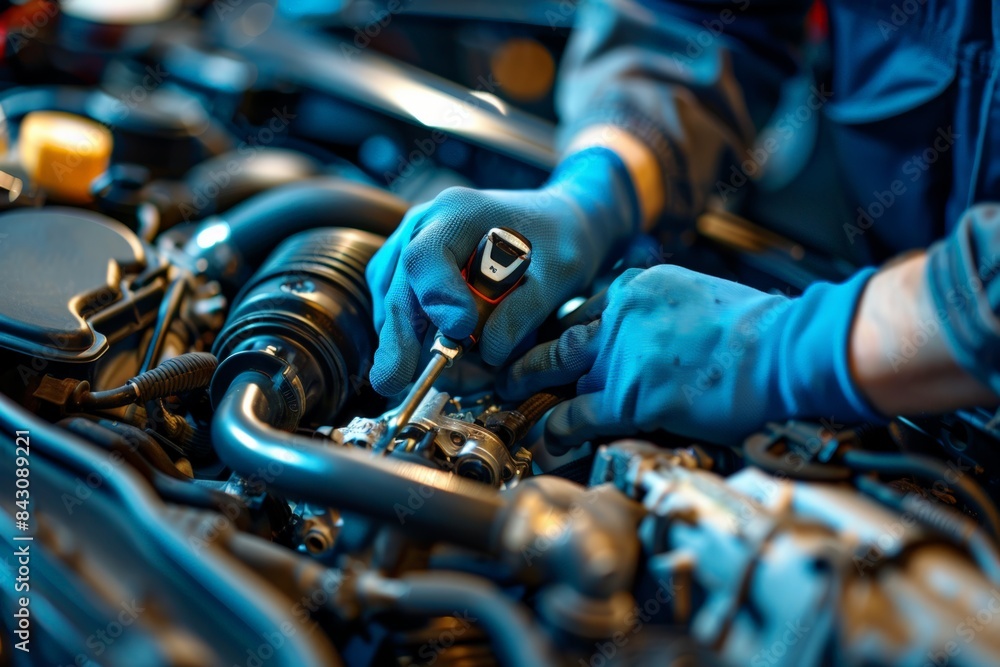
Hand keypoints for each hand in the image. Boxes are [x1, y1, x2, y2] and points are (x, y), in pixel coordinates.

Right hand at [366, 148, 638, 395]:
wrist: (552, 224)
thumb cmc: (558, 242)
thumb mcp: (561, 273)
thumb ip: (525, 310)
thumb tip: (488, 352)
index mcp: (457, 213)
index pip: (426, 257)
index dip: (437, 297)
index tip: (461, 331)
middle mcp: (420, 228)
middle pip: (396, 291)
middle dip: (400, 343)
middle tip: (398, 384)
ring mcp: (406, 252)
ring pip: (392, 312)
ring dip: (419, 351)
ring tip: (474, 376)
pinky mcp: (404, 279)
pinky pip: (401, 320)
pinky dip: (422, 348)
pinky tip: (460, 364)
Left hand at [500, 264, 883, 449]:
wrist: (787, 347)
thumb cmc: (759, 328)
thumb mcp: (700, 298)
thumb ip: (663, 313)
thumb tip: (655, 337)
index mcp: (637, 287)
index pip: (583, 310)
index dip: (559, 334)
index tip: (542, 347)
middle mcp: (620, 315)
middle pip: (558, 339)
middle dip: (524, 358)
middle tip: (498, 372)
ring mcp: (622, 355)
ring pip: (559, 376)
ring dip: (530, 396)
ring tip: (508, 409)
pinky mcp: (631, 396)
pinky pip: (578, 415)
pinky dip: (555, 432)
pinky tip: (542, 444)